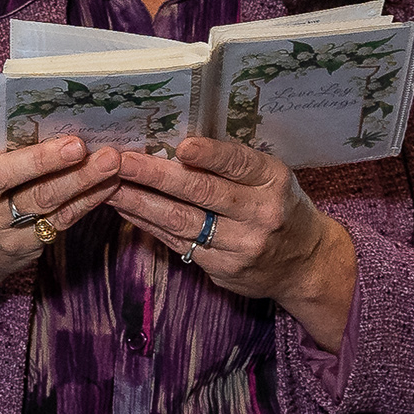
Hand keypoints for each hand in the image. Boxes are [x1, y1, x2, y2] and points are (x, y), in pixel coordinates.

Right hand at [0, 120, 122, 283]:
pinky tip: (108, 184)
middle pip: (3, 176)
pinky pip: (60, 220)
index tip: (48, 116)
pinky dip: (87, 200)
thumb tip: (57, 111)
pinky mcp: (19, 246)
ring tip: (109, 161)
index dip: (14, 128)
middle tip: (80, 145)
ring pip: (40, 200)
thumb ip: (2, 141)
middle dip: (44, 159)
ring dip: (79, 179)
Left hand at [102, 135, 350, 319]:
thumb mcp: (271, 178)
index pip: (239, 164)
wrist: (304, 263)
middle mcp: (259, 214)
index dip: (210, 156)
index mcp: (273, 181)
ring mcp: (240, 245)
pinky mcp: (222, 269)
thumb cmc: (280, 206)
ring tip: (109, 186)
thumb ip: (233, 165)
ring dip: (141, 202)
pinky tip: (126, 209)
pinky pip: (178, 243)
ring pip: (182, 221)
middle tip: (121, 161)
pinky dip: (148, 225)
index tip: (181, 146)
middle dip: (155, 175)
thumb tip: (174, 145)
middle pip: (202, 193)